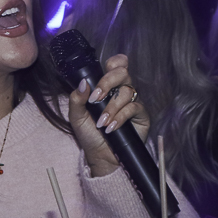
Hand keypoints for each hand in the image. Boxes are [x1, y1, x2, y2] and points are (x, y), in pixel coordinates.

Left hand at [67, 54, 150, 176]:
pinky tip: (111, 127)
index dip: (115, 62)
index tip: (104, 69)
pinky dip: (120, 117)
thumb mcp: (76, 116)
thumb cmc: (89, 133)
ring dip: (111, 107)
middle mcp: (121, 90)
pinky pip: (134, 107)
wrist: (101, 155)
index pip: (116, 65)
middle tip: (95, 98)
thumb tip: (83, 83)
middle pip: (123, 73)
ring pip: (127, 91)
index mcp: (107, 86)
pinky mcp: (141, 115)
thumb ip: (77, 98)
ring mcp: (132, 102)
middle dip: (108, 82)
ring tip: (101, 122)